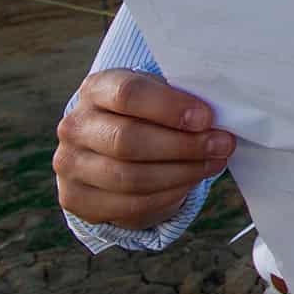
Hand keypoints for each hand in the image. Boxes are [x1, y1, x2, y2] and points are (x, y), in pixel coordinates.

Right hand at [54, 69, 232, 229]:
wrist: (111, 145)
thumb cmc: (147, 113)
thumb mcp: (159, 95)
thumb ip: (180, 101)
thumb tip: (216, 120)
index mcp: (96, 88)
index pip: (128, 94)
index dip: (170, 108)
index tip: (207, 118)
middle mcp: (75, 126)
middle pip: (128, 140)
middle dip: (183, 146)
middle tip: (223, 144)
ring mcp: (70, 165)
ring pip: (130, 177)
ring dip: (182, 173)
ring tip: (214, 163)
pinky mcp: (76, 198)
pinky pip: (128, 205)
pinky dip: (167, 196)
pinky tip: (190, 183)